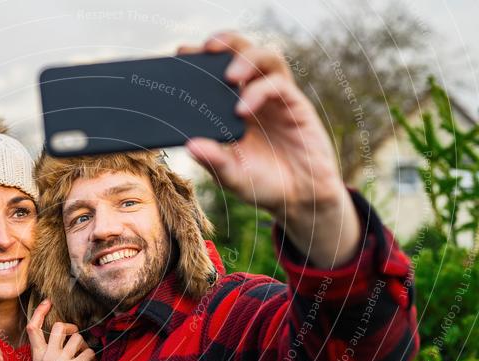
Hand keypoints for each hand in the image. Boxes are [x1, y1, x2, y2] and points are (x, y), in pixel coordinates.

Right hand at [26, 298, 95, 360]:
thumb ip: (49, 351)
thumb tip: (64, 332)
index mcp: (37, 356)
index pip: (33, 329)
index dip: (39, 312)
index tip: (47, 302)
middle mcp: (47, 357)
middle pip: (59, 327)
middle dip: (71, 328)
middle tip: (75, 336)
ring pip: (78, 338)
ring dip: (84, 347)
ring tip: (83, 359)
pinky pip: (89, 352)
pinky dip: (92, 359)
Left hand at [178, 31, 348, 223]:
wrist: (299, 197)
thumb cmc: (262, 183)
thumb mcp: (231, 175)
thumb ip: (213, 160)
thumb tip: (190, 146)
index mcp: (232, 106)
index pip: (217, 70)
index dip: (201, 58)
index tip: (181, 53)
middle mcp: (254, 96)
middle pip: (241, 52)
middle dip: (225, 43)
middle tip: (206, 48)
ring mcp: (276, 98)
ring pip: (265, 57)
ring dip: (245, 59)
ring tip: (229, 77)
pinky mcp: (295, 105)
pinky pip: (279, 85)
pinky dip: (259, 92)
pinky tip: (243, 110)